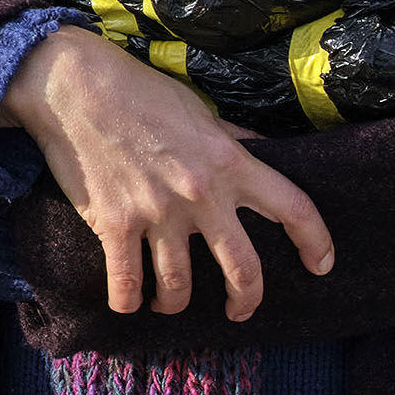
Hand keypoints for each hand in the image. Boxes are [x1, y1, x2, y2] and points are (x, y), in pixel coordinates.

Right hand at [0, 26, 332, 321]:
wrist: (74, 84)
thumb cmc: (137, 90)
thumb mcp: (198, 109)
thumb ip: (232, 139)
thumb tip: (263, 151)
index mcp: (229, 161)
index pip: (293, 208)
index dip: (316, 242)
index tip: (320, 265)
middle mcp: (201, 194)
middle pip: (243, 269)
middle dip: (245, 299)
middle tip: (238, 310)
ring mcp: (157, 212)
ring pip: (180, 285)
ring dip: (175, 303)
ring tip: (167, 302)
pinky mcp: (114, 222)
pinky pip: (127, 281)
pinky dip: (127, 301)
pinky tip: (128, 303)